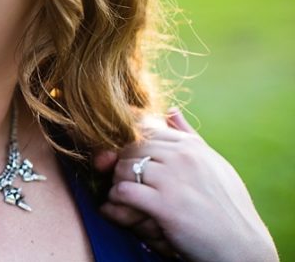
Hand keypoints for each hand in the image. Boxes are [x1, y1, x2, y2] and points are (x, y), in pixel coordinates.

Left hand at [96, 108, 277, 261]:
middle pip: (130, 149)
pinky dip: (116, 200)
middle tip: (123, 181)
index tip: (128, 162)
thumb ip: (189, 136)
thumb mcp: (213, 164)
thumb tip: (170, 110)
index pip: (144, 132)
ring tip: (123, 196)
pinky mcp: (165, 205)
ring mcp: (173, 180)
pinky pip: (123, 191)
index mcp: (191, 146)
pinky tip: (122, 207)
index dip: (130, 147)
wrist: (241, 246)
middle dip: (121, 165)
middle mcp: (182, 157)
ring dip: (117, 183)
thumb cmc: (227, 206)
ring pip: (123, 168)